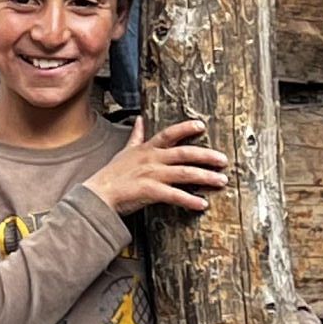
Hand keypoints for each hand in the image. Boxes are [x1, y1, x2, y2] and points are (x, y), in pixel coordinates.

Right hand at [86, 116, 229, 217]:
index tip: (202, 125)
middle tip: (224, 160)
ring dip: (205, 177)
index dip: (186, 128)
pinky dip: (189, 200)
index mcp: (147, 149)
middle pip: (184, 153)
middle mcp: (152, 159)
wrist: (99, 194)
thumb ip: (136, 136)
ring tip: (221, 181)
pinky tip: (202, 204)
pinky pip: (174, 195)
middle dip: (207, 156)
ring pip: (184, 173)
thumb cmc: (112, 174)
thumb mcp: (125, 150)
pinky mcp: (149, 191)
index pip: (169, 134)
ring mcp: (151, 174)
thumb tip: (140, 119)